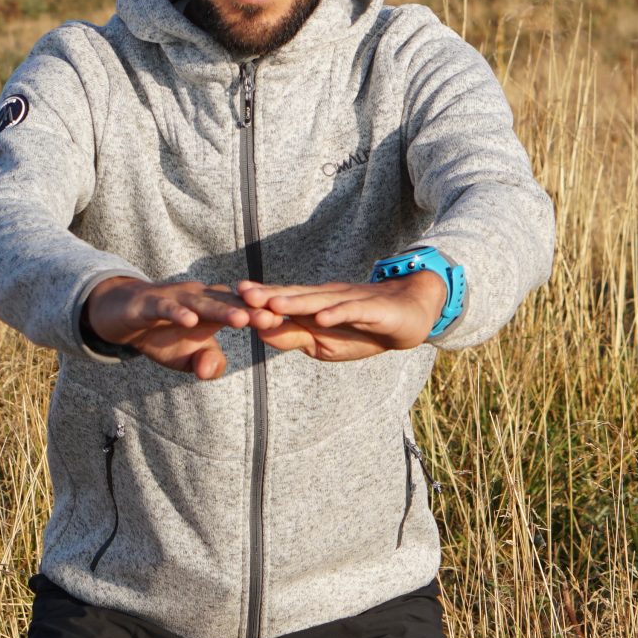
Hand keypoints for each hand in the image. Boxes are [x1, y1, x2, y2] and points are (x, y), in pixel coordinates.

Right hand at [84, 276, 260, 380]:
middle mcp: (197, 298)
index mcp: (212, 309)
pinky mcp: (149, 303)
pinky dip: (178, 312)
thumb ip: (207, 365)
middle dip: (250, 310)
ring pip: (201, 303)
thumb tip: (212, 372)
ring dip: (221, 310)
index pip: (241, 311)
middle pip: (228, 303)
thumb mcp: (186, 358)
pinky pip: (165, 307)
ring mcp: (174, 299)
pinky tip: (190, 320)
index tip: (284, 324)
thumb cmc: (161, 334)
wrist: (121, 316)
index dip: (260, 316)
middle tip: (273, 317)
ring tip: (241, 319)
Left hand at [233, 271, 447, 361]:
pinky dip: (336, 313)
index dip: (256, 307)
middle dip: (266, 297)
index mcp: (311, 307)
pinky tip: (321, 317)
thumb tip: (263, 334)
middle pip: (292, 298)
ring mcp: (347, 301)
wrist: (410, 314)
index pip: (279, 306)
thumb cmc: (364, 329)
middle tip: (239, 294)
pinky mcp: (370, 309)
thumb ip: (295, 337)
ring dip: (294, 303)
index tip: (227, 306)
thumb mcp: (324, 343)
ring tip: (271, 304)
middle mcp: (325, 299)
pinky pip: (351, 310)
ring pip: (316, 301)